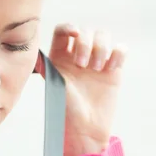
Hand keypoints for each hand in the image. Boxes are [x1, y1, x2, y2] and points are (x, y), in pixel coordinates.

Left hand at [36, 24, 126, 155]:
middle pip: (86, 31)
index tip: (74, 34)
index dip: (70, 27)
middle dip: (86, 43)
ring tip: (97, 68)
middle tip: (82, 65)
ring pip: (103, 36)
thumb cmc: (65, 109)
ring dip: (101, 48)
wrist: (84, 128)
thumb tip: (34, 51)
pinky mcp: (114, 69)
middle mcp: (78, 56)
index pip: (64, 31)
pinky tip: (110, 69)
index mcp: (60, 57)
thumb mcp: (53, 84)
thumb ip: (45, 65)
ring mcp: (96, 62)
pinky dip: (118, 54)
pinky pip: (120, 49)